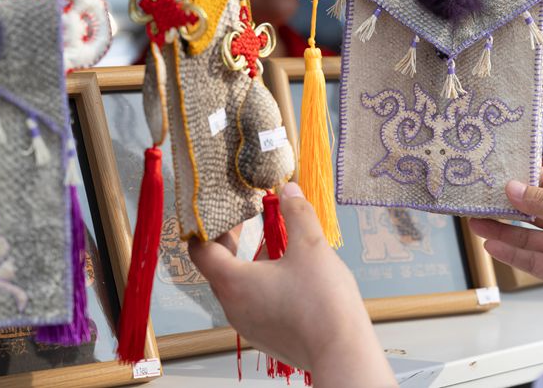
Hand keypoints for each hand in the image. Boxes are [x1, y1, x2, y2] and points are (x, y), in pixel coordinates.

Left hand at [189, 183, 396, 386]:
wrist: (342, 352)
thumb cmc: (323, 302)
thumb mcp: (311, 246)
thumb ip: (297, 213)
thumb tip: (288, 190)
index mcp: (234, 282)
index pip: (200, 250)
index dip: (206, 227)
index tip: (221, 213)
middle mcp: (233, 306)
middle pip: (217, 268)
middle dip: (229, 242)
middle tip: (244, 222)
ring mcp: (247, 325)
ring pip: (236, 288)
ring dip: (247, 264)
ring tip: (272, 246)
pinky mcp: (264, 336)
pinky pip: (252, 305)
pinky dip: (260, 285)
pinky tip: (287, 276)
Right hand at [469, 168, 542, 300]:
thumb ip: (542, 201)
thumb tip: (512, 187)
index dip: (525, 180)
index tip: (498, 177)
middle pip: (533, 212)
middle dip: (506, 208)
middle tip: (479, 203)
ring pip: (527, 237)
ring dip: (502, 231)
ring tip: (476, 225)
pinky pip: (531, 260)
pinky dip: (511, 254)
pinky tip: (492, 246)